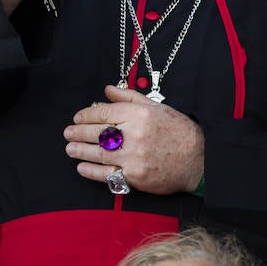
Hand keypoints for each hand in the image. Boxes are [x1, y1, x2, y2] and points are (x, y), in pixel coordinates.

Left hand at [64, 84, 203, 194]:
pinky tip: (82, 167)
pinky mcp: (136, 176)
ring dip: (81, 151)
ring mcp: (134, 157)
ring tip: (70, 149)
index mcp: (139, 114)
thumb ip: (129, 97)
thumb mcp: (156, 106)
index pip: (104, 113)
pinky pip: (108, 174)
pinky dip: (92, 171)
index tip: (78, 118)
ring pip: (100, 153)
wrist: (198, 159)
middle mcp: (134, 134)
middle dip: (79, 132)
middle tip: (68, 133)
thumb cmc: (178, 131)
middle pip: (98, 132)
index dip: (87, 115)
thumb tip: (107, 89)